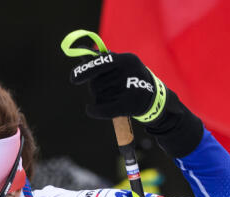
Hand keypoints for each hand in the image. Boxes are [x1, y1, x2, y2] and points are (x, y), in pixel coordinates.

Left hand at [68, 49, 202, 156]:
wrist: (156, 99)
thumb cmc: (132, 79)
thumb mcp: (120, 65)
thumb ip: (101, 60)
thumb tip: (81, 51)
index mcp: (126, 59)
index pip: (101, 63)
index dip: (85, 71)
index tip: (73, 80)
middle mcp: (130, 72)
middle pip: (97, 83)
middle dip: (95, 87)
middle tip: (103, 89)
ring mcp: (131, 89)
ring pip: (99, 96)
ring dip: (100, 98)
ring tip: (115, 96)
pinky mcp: (130, 105)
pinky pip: (104, 109)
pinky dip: (95, 111)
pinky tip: (90, 110)